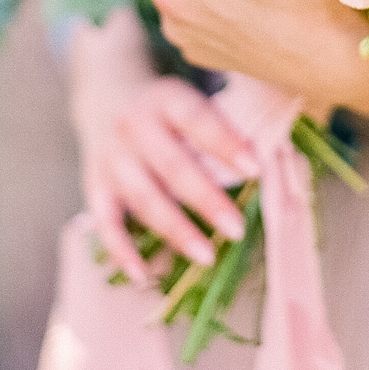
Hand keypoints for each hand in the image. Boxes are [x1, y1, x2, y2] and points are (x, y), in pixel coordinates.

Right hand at [73, 21, 259, 282]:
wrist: (106, 95)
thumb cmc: (168, 107)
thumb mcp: (189, 97)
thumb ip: (223, 119)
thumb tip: (274, 148)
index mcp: (164, 97)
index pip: (196, 119)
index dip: (224, 144)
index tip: (255, 169)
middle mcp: (133, 125)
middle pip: (171, 166)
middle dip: (205, 199)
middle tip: (236, 229)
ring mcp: (110, 157)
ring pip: (143, 198)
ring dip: (175, 230)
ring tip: (207, 256)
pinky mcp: (94, 185)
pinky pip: (106, 223)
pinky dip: (122, 250)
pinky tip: (144, 275)